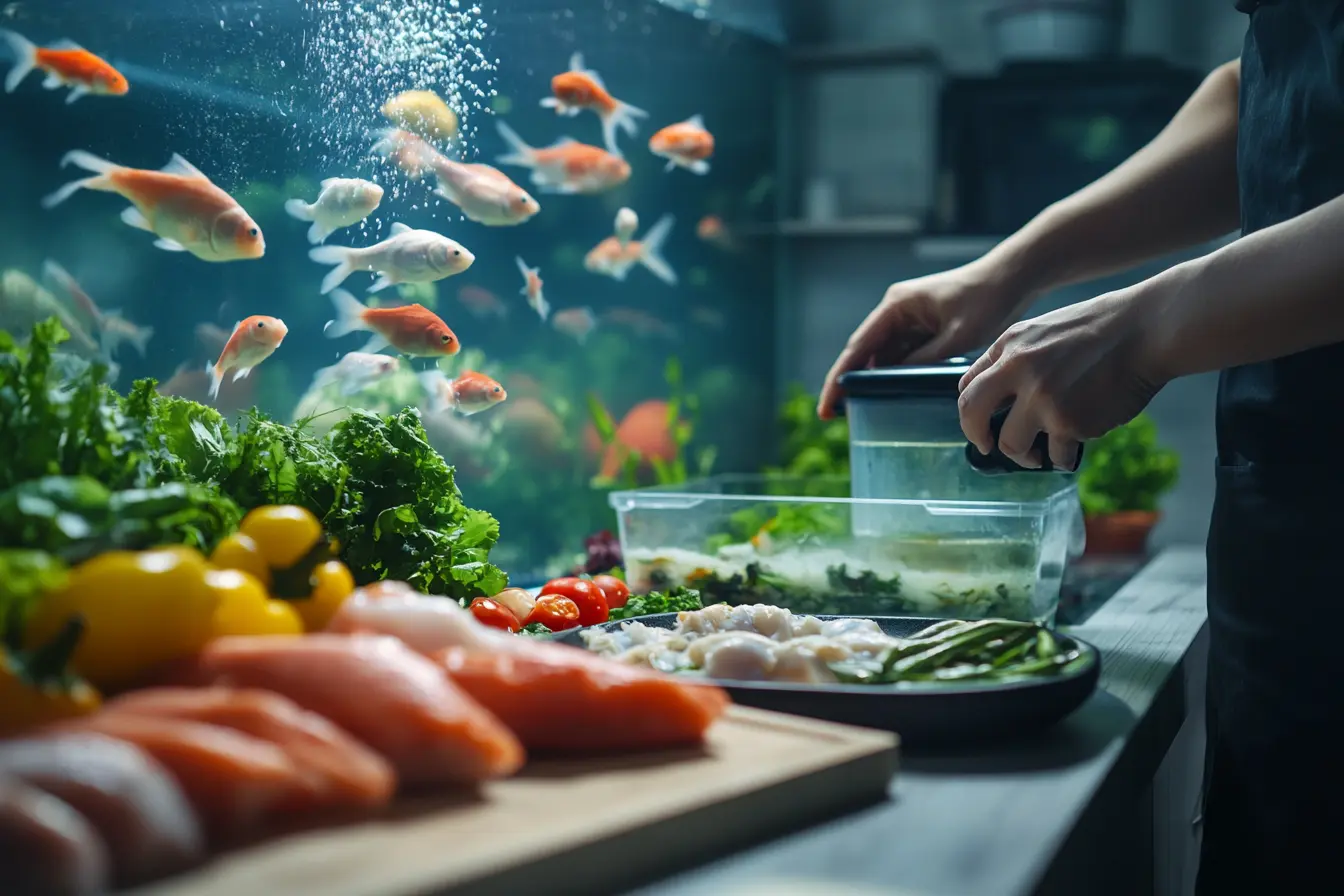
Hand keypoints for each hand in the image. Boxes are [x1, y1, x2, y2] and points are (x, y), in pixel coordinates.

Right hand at [817, 259, 1033, 418]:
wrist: (1014, 276)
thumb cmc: (987, 298)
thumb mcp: (958, 336)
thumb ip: (923, 360)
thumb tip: (894, 383)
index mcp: (896, 306)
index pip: (858, 348)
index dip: (839, 378)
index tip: (827, 405)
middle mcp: (896, 311)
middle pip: (865, 353)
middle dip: (850, 382)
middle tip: (835, 415)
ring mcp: (909, 320)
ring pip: (883, 357)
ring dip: (873, 380)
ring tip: (858, 410)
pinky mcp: (924, 328)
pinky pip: (903, 356)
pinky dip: (896, 374)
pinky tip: (892, 395)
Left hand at [956, 288, 1164, 469]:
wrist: (1146, 330)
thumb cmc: (1100, 330)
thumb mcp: (1043, 330)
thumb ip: (1013, 358)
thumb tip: (989, 392)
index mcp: (1009, 346)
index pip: (969, 386)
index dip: (971, 410)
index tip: (981, 422)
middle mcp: (1018, 371)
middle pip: (972, 415)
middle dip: (977, 437)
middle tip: (988, 447)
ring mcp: (1042, 398)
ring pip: (1012, 445)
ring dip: (1024, 456)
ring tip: (1039, 455)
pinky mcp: (1069, 422)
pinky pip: (1056, 454)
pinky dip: (1064, 457)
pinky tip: (1072, 449)